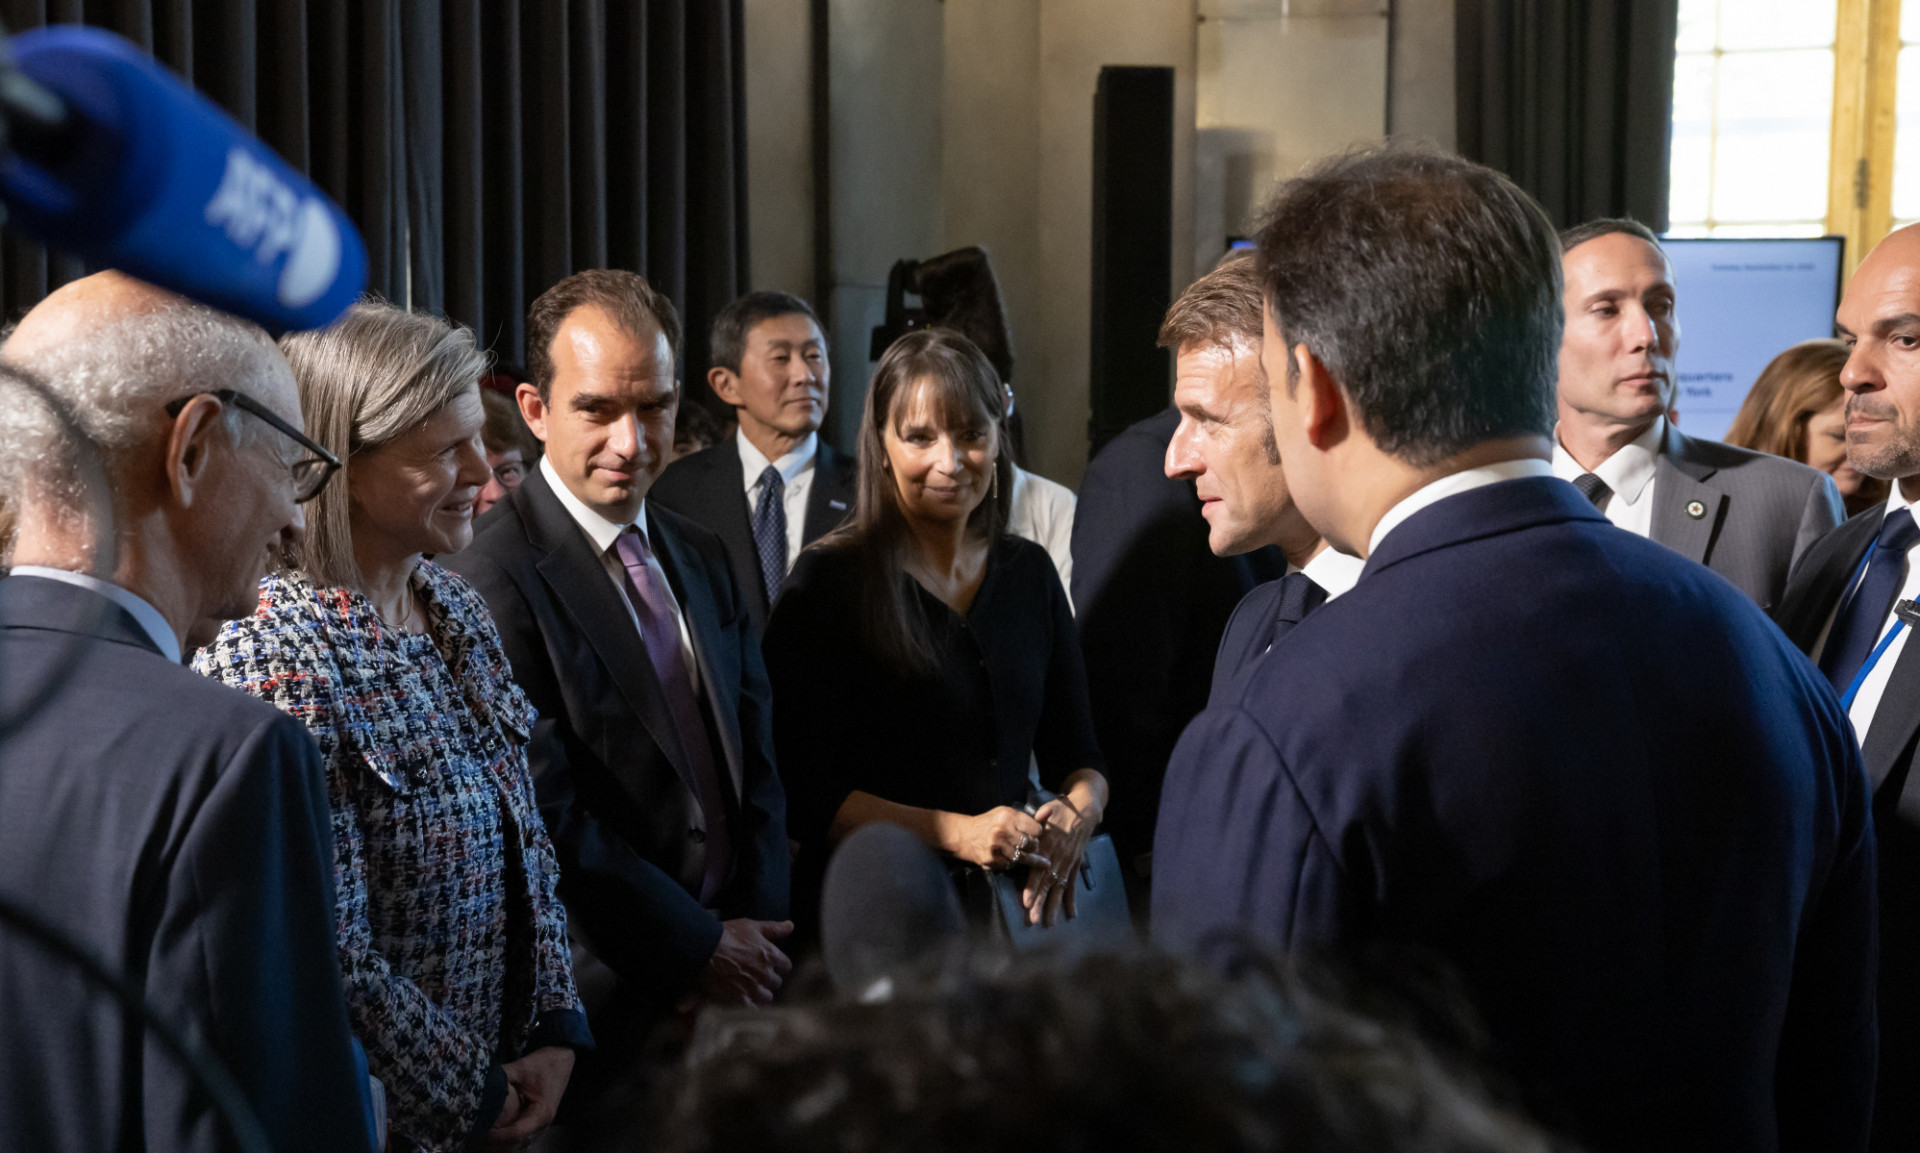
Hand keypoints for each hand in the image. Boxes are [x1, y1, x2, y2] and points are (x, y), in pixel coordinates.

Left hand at [487, 1046, 572, 1147]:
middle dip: (495, 1143)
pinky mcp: (537, 1123)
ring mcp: (541, 1125)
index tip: (480, 1130)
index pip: (516, 1133)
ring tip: (482, 1136)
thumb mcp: (522, 1067)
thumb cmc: (545, 1063)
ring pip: (518, 1145)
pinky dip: (507, 1139)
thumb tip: (480, 1083)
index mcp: (541, 1113)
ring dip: (501, 1144)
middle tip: (476, 1135)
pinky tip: (493, 1134)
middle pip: (516, 1144)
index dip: (496, 1136)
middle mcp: (543, 1124)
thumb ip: (502, 1076)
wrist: (562, 1058)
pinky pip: (520, 1138)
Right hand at [699, 918, 794, 1005]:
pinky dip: (751, 1007)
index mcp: (771, 956)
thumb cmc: (727, 935)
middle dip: (768, 979)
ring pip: (767, 997)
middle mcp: (765, 973)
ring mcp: (753, 988)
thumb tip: (791, 926)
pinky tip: (744, 1002)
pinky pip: (753, 1009)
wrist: (704, 949)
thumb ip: (774, 928)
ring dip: (761, 993)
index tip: (770, 964)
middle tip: (756, 975)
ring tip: (749, 988)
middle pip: (776, 982)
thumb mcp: (752, 926)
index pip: (786, 966)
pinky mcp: (740, 1000)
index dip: (778, 965)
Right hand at [951, 805, 1046, 870]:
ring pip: (1023, 858)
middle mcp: (1002, 831)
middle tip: (1030, 844)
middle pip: (1032, 845)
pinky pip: (1011, 865)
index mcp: (1008, 817)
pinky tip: (1008, 856)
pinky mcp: (992, 860)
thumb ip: (1031, 817)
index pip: (1037, 830)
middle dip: (1033, 846)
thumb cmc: (991, 823)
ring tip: (1023, 852)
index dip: (1037, 833)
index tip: (1034, 833)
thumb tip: (1050, 811)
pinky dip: (1012, 863)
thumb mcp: (1009, 814)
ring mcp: (996, 847)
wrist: (965, 835)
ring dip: (1025, 857)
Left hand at [1023, 794, 1098, 927]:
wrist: (1083, 810)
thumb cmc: (1059, 811)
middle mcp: (1058, 858)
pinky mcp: (1075, 865)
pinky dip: (1072, 900)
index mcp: (1048, 846)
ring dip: (1054, 906)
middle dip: (1039, 903)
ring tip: (1048, 923)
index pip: (1037, 871)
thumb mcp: (1044, 815)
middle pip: (1047, 884)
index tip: (1026, 902)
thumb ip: (1033, 826)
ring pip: (1059, 888)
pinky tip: (1071, 914)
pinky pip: (1073, 885)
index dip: (1032, 887)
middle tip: (1033, 919)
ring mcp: (1068, 863)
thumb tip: (1021, 834)